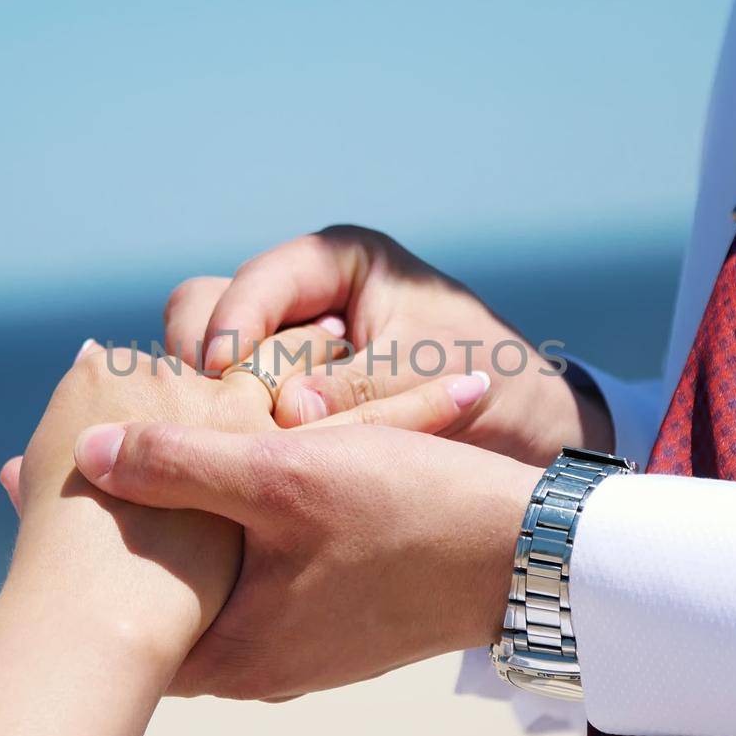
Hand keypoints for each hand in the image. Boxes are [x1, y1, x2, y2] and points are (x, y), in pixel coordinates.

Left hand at [70, 418, 540, 699]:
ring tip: (129, 461)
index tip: (19, 491)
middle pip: (160, 594)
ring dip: (177, 524)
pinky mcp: (338, 617)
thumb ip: (181, 464)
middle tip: (58, 473)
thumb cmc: (409, 514)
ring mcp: (303, 644)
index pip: (118, 609)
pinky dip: (233, 527)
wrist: (524, 554)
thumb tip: (87, 453)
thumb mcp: (286, 477)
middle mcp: (262, 662)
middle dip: (117, 529)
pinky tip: (226, 475)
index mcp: (236, 647)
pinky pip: (260, 572)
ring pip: (212, 578)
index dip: (68, 544)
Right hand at [164, 225, 613, 463]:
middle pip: (207, 311)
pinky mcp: (281, 402)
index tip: (220, 375)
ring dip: (212, 405)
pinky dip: (229, 436)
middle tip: (206, 418)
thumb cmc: (497, 383)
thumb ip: (359, 391)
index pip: (256, 281)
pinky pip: (235, 411)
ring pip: (210, 366)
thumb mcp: (429, 375)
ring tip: (220, 450)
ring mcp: (284, 351)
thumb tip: (287, 415)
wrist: (533, 434)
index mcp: (336, 262)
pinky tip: (231, 473)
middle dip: (202, 363)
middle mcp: (300, 299)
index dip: (232, 326)